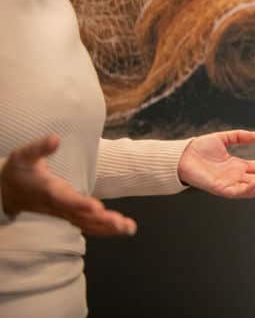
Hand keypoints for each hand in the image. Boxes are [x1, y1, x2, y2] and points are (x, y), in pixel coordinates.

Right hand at [1, 135, 136, 235]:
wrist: (5, 190)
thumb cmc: (18, 169)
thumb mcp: (23, 154)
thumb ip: (39, 147)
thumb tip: (55, 138)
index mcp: (48, 191)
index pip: (64, 199)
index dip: (79, 204)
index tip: (96, 208)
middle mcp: (57, 205)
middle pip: (80, 216)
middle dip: (100, 220)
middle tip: (120, 223)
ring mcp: (63, 212)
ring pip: (85, 223)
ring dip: (107, 227)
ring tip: (129, 228)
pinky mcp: (68, 214)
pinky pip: (86, 225)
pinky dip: (103, 228)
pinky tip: (122, 229)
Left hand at [177, 130, 254, 197]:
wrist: (181, 155)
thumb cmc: (199, 148)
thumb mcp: (223, 138)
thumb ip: (240, 136)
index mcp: (238, 166)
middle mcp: (236, 177)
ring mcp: (229, 184)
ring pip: (252, 189)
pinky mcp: (220, 189)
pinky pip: (238, 192)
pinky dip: (250, 189)